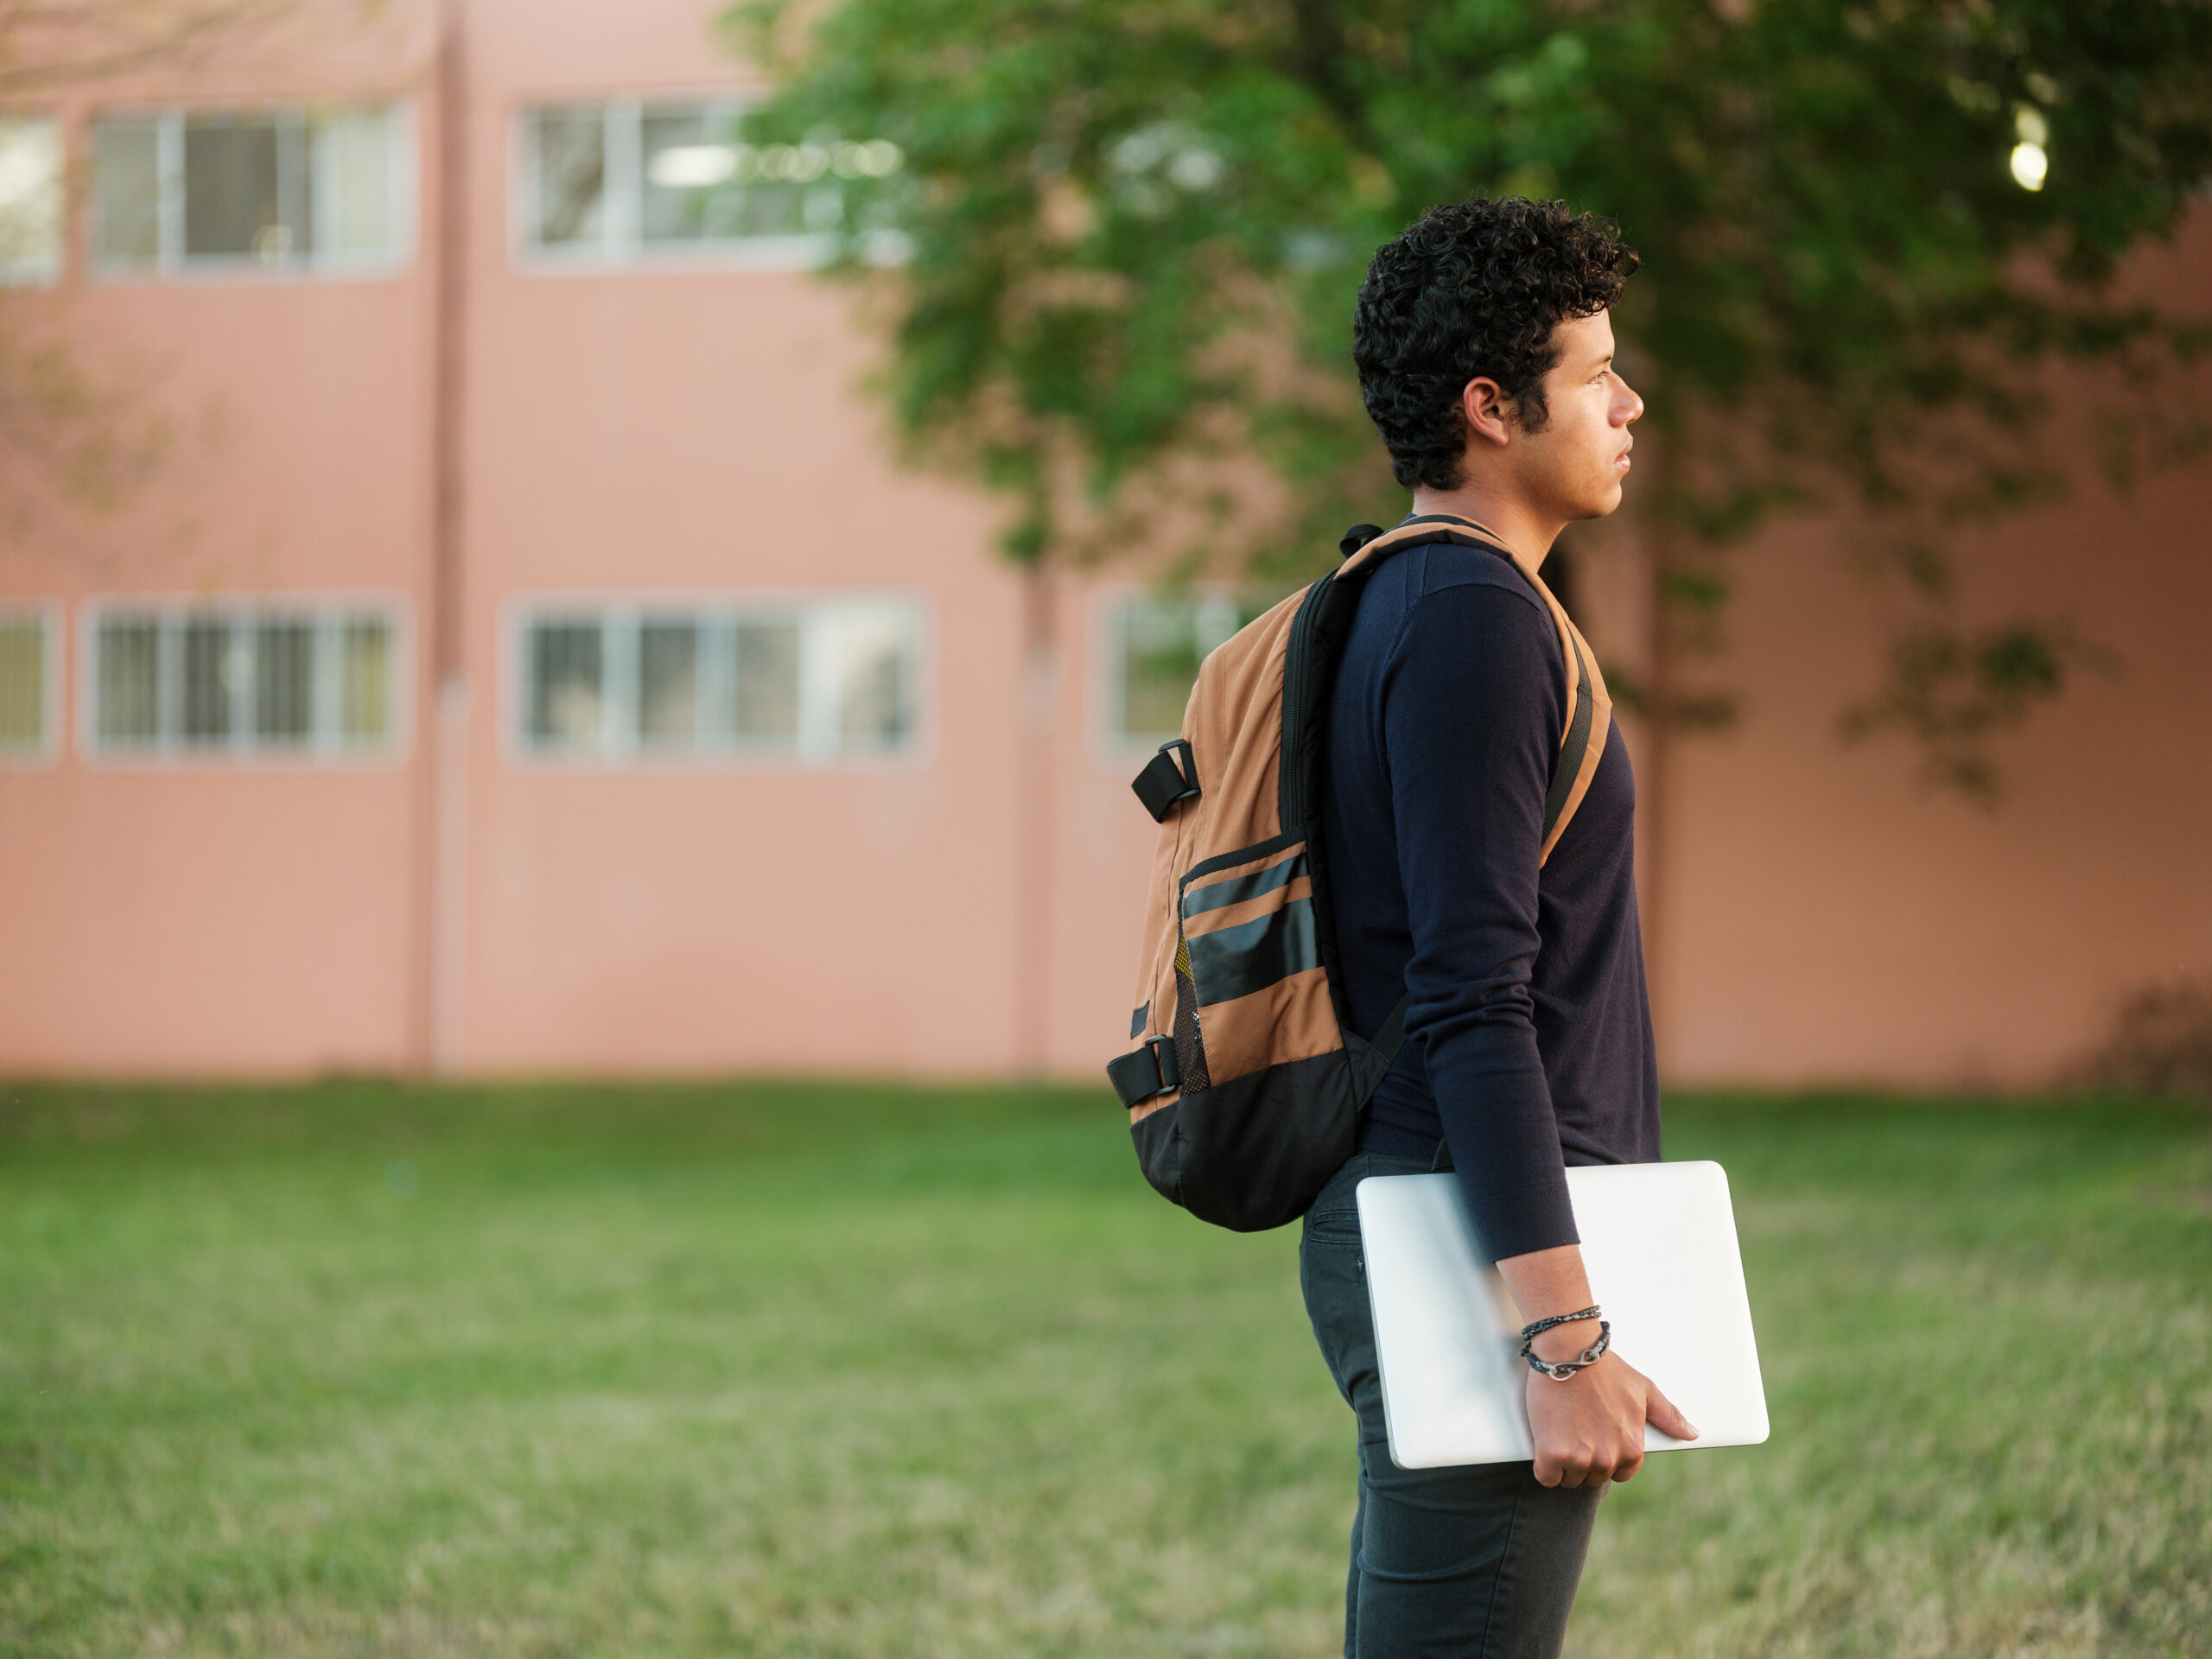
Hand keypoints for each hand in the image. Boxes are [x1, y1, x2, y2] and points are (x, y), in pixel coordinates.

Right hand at [1523, 1339, 1697, 1487]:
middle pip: (1593, 1477)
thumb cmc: (1605, 1368)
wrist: (1568, 1350)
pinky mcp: (1552, 1453)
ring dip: (1562, 1463)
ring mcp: (1579, 1457)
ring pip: (1569, 1479)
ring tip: (1560, 1431)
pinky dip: (1543, 1466)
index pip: (1621, 1474)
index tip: (1595, 1439)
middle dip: (1584, 1459)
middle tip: (1575, 1430)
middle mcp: (1608, 1458)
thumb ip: (1669, 1415)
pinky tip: (1545, 1446)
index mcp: (1632, 1448)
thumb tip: (1692, 1433)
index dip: (1607, 1458)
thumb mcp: (1643, 1389)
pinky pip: (1547, 1477)